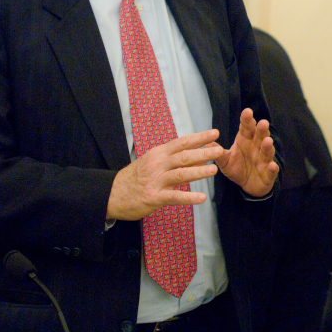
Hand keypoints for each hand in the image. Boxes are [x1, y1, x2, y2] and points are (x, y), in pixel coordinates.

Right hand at [106, 130, 224, 220]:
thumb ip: (173, 159)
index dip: (199, 138)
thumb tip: (197, 154)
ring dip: (198, 172)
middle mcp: (158, 164)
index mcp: (158, 153)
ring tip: (214, 170)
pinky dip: (188, 197)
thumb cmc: (135, 177)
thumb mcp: (152, 162)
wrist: (112, 194)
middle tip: (220, 150)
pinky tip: (202, 198)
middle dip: (203, 153)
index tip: (215, 133)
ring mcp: (156, 180)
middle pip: (183, 156)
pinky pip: (174, 197)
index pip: (182, 142)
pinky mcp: (154, 197)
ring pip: (180, 174)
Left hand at [215, 108, 277, 197]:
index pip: (246, 128)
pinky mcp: (269, 173)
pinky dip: (273, 168)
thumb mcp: (225, 161)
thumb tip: (206, 144)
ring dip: (268, 146)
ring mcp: (264, 160)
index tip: (247, 111)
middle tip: (263, 122)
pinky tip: (273, 166)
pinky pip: (271, 171)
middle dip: (261, 130)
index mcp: (245, 140)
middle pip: (260, 136)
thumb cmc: (237, 168)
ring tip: (268, 141)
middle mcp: (257, 147)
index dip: (247, 120)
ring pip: (267, 151)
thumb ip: (218, 154)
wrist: (248, 186)